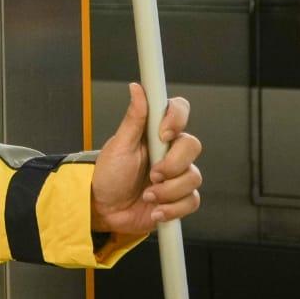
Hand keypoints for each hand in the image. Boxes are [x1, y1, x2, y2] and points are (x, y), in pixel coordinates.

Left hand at [90, 83, 202, 234]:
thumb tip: (137, 88)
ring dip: (168, 190)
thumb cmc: (109, 175)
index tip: (163, 134)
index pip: (179, 111)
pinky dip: (172, 207)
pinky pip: (192, 200)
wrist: (106, 211)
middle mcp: (169, 151)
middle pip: (192, 146)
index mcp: (155, 132)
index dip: (176, 119)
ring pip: (193, 177)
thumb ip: (134, 118)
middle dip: (172, 165)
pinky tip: (155, 209)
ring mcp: (176, 174)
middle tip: (152, 174)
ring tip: (147, 195)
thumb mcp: (118, 146)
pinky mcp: (179, 197)